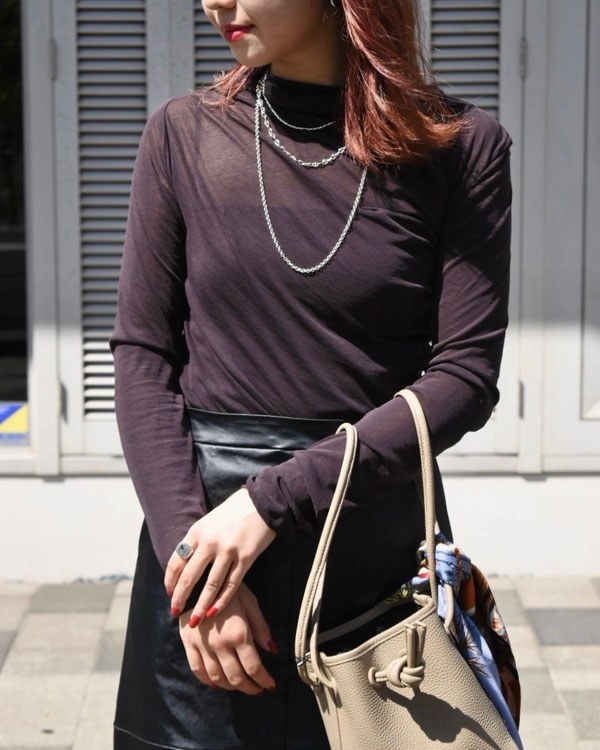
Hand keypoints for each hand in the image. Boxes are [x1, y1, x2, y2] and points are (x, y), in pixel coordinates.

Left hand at [165, 487, 276, 624]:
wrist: (262, 501)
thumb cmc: (235, 510)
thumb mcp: (210, 520)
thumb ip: (198, 539)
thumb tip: (185, 560)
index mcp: (197, 531)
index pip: (176, 560)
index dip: (171, 580)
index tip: (169, 592)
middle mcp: (210, 542)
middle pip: (190, 576)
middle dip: (180, 597)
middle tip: (174, 612)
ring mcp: (228, 551)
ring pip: (210, 586)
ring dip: (200, 606)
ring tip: (193, 621)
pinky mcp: (246, 559)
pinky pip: (231, 585)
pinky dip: (221, 601)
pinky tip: (213, 612)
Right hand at [178, 581, 277, 694]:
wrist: (199, 580)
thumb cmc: (229, 590)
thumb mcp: (250, 603)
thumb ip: (261, 628)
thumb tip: (274, 650)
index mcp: (238, 634)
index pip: (253, 667)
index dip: (264, 680)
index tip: (270, 686)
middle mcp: (220, 644)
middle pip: (236, 677)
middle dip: (249, 687)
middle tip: (257, 690)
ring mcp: (203, 645)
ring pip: (217, 677)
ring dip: (231, 687)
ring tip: (240, 687)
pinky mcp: (189, 644)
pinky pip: (198, 670)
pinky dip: (208, 681)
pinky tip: (217, 684)